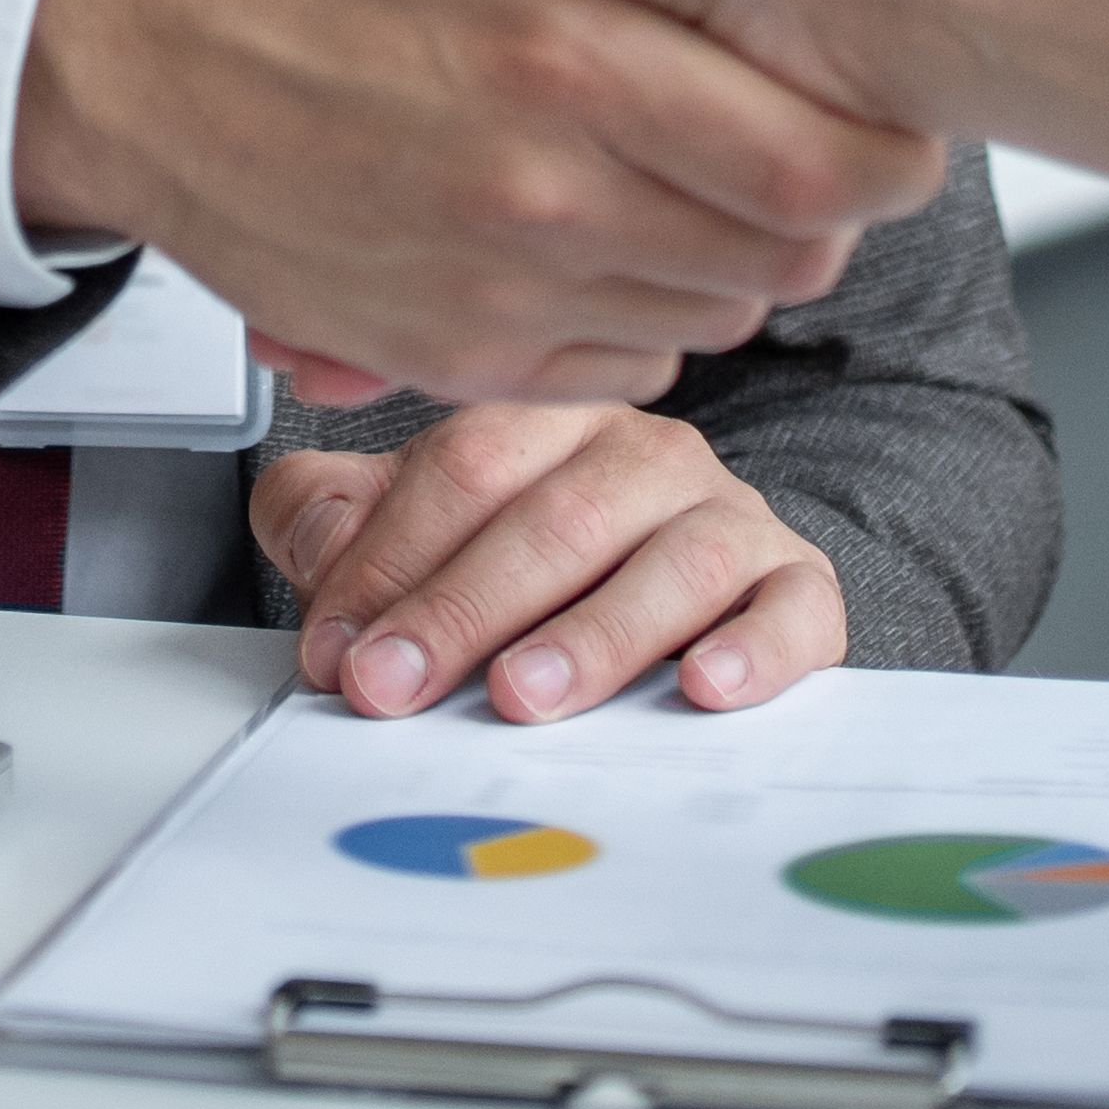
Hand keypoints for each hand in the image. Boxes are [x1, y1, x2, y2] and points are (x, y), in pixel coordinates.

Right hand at [13, 0, 940, 407]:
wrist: (145, 57)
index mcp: (572, 44)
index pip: (814, 159)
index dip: (874, 151)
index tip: (878, 120)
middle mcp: (548, 181)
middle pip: (782, 257)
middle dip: (810, 216)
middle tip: (786, 158)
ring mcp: (503, 280)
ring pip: (708, 318)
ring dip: (721, 268)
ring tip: (686, 196)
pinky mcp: (457, 353)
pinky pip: (615, 368)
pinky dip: (636, 326)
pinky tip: (605, 253)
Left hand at [257, 404, 844, 720]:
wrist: (689, 582)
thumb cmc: (539, 555)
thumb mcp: (422, 522)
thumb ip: (340, 518)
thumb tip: (312, 540)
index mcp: (550, 415)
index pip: (465, 467)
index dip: (390, 559)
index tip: (337, 645)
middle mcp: (648, 452)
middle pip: (555, 519)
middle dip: (462, 610)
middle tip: (398, 683)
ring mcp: (730, 513)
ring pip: (671, 561)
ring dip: (592, 635)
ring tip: (524, 693)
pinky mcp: (796, 585)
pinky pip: (791, 607)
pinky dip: (755, 648)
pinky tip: (705, 687)